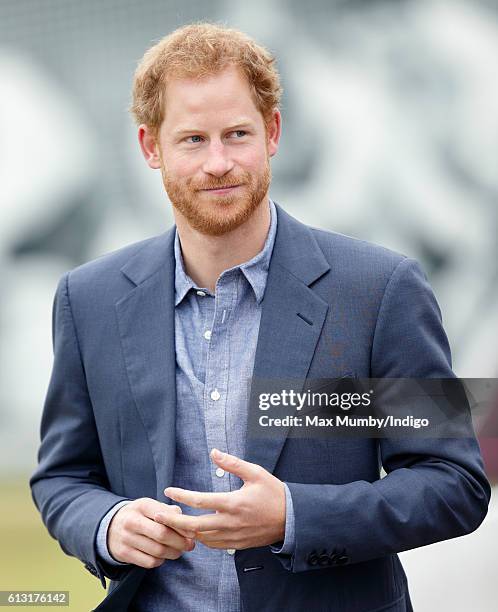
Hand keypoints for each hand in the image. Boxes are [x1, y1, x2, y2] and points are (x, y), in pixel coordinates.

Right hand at [107, 498, 194, 567]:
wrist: (110, 526)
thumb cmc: (139, 515)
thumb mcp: (150, 506)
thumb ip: (168, 511)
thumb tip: (186, 521)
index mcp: (142, 505)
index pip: (166, 517)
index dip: (182, 527)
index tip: (193, 532)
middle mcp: (132, 521)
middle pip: (163, 535)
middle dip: (180, 542)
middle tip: (190, 545)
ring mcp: (126, 538)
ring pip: (157, 551)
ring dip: (173, 553)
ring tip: (180, 551)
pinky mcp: (124, 554)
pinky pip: (149, 562)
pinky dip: (161, 561)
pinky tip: (164, 556)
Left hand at [154, 449, 285, 550]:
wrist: (292, 519)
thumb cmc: (273, 493)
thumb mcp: (255, 473)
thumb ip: (232, 463)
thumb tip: (213, 452)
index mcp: (233, 503)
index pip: (201, 501)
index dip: (182, 495)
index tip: (168, 490)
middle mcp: (230, 522)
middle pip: (194, 525)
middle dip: (173, 520)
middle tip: (157, 515)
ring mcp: (233, 536)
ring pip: (201, 538)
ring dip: (185, 531)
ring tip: (173, 522)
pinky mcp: (237, 544)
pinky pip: (213, 545)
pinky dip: (200, 538)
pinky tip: (194, 531)